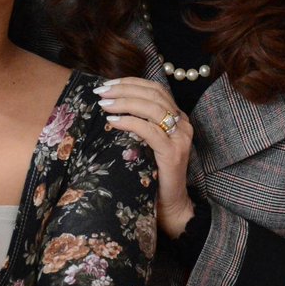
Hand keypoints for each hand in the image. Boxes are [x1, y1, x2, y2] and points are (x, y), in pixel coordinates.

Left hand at [94, 77, 194, 236]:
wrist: (170, 203)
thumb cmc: (153, 172)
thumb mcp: (145, 141)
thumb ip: (137, 122)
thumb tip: (109, 103)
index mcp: (177, 116)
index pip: (155, 88)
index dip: (130, 82)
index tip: (107, 83)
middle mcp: (183, 123)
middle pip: (153, 94)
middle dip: (124, 89)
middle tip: (101, 91)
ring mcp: (180, 137)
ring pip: (152, 108)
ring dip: (125, 103)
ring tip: (104, 104)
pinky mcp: (173, 153)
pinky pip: (150, 130)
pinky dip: (130, 122)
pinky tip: (113, 121)